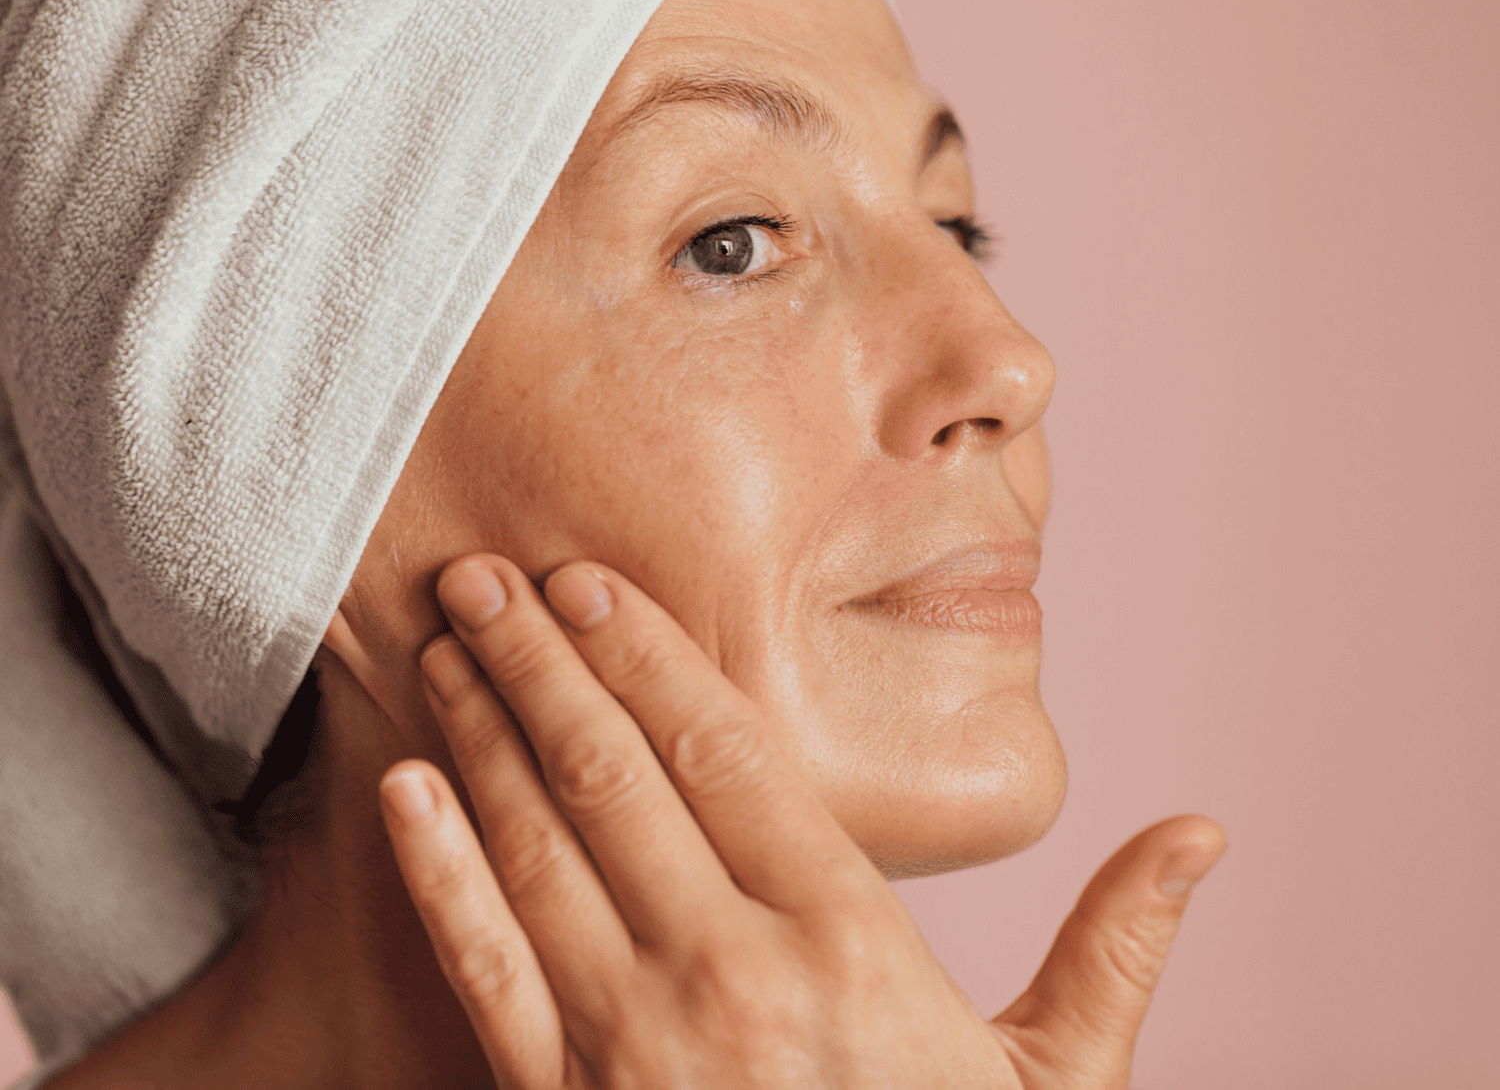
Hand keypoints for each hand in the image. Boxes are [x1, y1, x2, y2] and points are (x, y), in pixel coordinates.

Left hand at [378, 555, 1226, 1088]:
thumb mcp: (1059, 1084)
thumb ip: (1118, 947)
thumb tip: (1202, 832)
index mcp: (848, 942)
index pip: (727, 755)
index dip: (652, 655)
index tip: (591, 581)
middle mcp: (730, 973)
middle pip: (614, 775)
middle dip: (541, 660)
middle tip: (481, 574)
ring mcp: (633, 1042)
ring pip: (537, 846)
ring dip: (481, 731)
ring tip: (441, 642)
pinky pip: (483, 969)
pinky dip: (437, 870)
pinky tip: (399, 786)